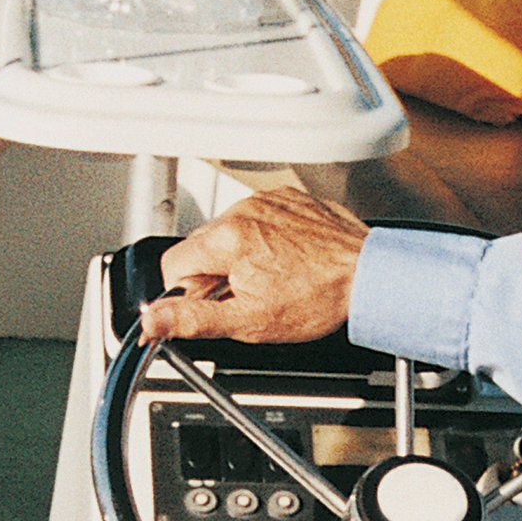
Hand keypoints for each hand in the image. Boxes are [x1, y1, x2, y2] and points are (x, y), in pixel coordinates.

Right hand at [133, 188, 367, 346]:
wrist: (369, 276)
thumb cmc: (318, 297)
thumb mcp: (248, 320)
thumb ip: (193, 319)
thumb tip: (152, 320)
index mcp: (225, 239)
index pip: (173, 266)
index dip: (188, 295)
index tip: (212, 306)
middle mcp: (242, 212)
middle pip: (200, 249)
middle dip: (214, 277)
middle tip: (247, 297)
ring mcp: (267, 202)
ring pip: (229, 234)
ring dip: (239, 258)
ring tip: (271, 279)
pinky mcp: (288, 199)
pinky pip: (259, 220)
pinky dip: (264, 240)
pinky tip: (285, 261)